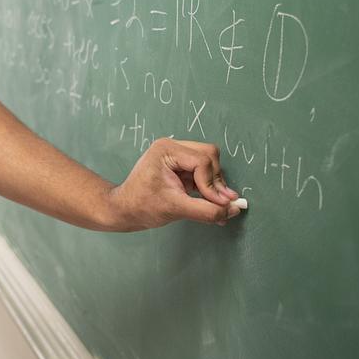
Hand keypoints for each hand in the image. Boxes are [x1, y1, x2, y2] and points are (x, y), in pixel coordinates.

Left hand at [104, 138, 241, 230]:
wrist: (125, 210)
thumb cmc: (142, 206)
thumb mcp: (176, 209)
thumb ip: (206, 210)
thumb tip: (233, 210)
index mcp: (166, 150)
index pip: (201, 161)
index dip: (212, 184)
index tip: (218, 204)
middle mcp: (172, 147)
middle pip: (209, 156)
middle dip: (216, 181)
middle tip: (222, 204)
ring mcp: (177, 156)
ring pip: (210, 163)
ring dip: (215, 185)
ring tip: (217, 206)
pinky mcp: (181, 167)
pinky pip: (204, 173)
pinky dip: (210, 188)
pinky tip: (213, 204)